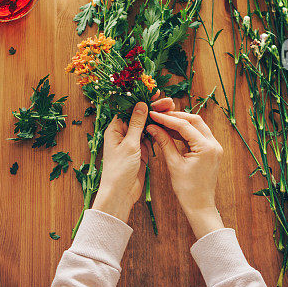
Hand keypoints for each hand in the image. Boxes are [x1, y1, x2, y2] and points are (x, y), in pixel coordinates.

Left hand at [92, 96, 174, 221]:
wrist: (120, 194)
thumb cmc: (120, 170)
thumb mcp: (130, 144)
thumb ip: (137, 124)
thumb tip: (141, 103)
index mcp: (115, 129)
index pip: (129, 108)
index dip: (143, 99)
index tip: (156, 92)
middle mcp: (123, 133)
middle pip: (139, 115)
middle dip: (153, 108)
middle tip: (169, 102)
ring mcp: (132, 142)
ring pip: (146, 126)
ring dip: (158, 118)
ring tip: (172, 110)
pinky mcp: (140, 151)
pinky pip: (150, 137)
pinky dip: (159, 131)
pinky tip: (169, 124)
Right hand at [147, 110, 224, 238]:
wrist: (200, 206)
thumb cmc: (187, 189)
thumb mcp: (173, 164)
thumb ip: (164, 142)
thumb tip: (153, 127)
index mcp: (206, 148)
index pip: (184, 125)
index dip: (167, 119)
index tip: (154, 115)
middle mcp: (214, 144)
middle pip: (194, 120)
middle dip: (176, 116)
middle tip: (159, 115)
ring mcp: (215, 147)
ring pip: (198, 126)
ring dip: (181, 123)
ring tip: (163, 123)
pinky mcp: (212, 151)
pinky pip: (199, 135)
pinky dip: (186, 132)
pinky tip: (173, 132)